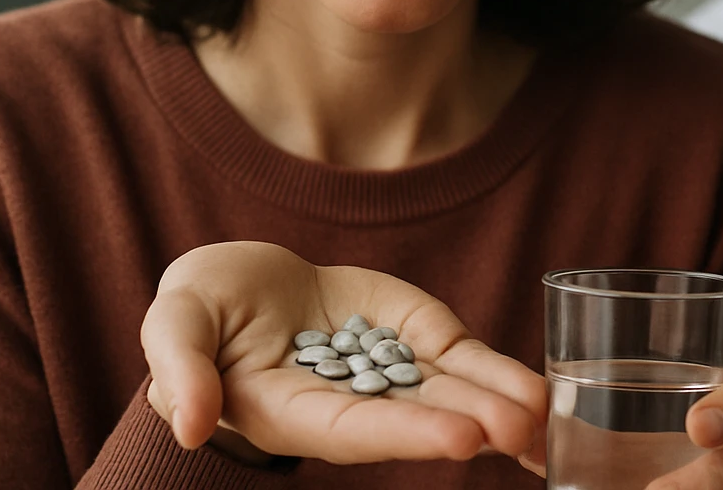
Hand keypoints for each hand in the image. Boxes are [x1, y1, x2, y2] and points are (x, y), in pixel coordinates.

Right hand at [141, 241, 545, 465]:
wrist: (242, 285)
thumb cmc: (200, 310)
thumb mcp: (174, 326)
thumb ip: (184, 370)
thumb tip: (191, 424)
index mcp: (290, 409)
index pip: (355, 428)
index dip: (407, 433)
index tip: (459, 437)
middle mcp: (350, 401)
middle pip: (416, 416)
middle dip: (472, 422)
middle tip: (523, 429)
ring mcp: (388, 369)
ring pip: (450, 391)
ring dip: (500, 404)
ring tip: (548, 414)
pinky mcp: (414, 337)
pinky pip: (462, 360)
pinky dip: (502, 375)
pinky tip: (544, 394)